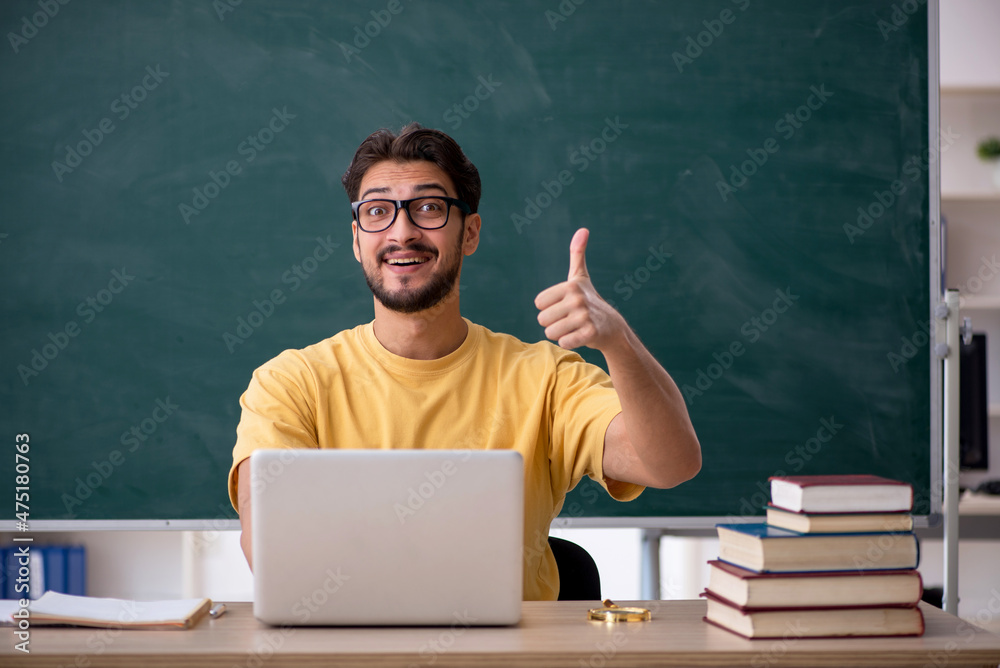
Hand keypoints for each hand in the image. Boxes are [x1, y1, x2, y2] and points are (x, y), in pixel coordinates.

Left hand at [534, 228, 625, 350]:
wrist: (612, 327)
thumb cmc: (590, 301)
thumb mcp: (581, 277)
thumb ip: (577, 254)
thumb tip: (583, 229)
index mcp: (570, 286)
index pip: (538, 304)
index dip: (549, 308)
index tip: (564, 306)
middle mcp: (577, 299)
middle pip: (542, 320)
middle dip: (553, 323)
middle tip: (570, 319)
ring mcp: (584, 317)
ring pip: (551, 333)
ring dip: (560, 334)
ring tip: (574, 327)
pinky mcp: (589, 333)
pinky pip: (563, 342)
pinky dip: (570, 342)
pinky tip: (580, 336)